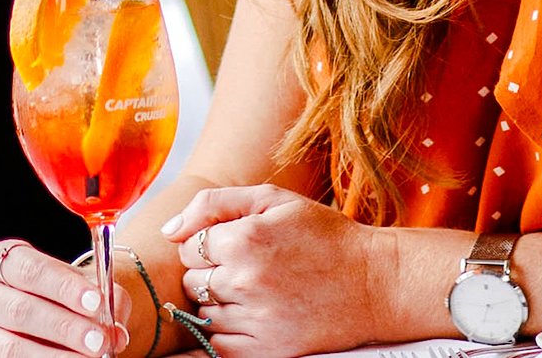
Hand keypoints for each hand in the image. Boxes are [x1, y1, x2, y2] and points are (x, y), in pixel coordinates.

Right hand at [0, 239, 136, 356]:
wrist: (52, 316)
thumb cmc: (66, 295)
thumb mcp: (86, 287)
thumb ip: (105, 302)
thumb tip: (116, 333)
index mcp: (3, 258)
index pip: (30, 269)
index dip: (63, 286)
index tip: (96, 302)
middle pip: (19, 309)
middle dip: (64, 327)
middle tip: (98, 340)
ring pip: (10, 347)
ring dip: (55, 356)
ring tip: (90, 357)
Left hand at [162, 186, 383, 357]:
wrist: (373, 282)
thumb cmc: (323, 235)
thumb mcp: (273, 199)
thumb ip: (214, 204)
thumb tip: (169, 230)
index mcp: (244, 239)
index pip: (188, 247)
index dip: (207, 244)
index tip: (233, 244)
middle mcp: (245, 281)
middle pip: (192, 281)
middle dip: (211, 273)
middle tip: (246, 267)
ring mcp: (256, 319)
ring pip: (203, 314)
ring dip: (219, 303)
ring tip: (254, 290)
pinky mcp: (267, 350)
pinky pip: (218, 346)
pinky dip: (226, 332)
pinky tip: (250, 314)